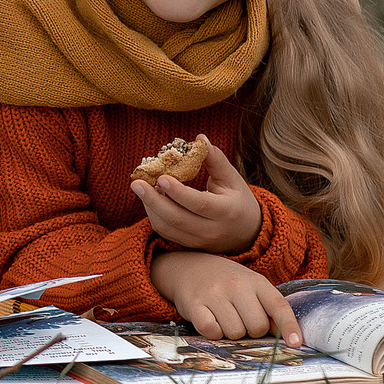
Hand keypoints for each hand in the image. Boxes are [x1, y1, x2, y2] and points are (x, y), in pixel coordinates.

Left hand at [130, 138, 262, 253]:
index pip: (199, 203)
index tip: (161, 178)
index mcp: (226, 211)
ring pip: (168, 227)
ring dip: (150, 207)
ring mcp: (199, 241)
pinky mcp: (188, 245)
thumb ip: (216, 160)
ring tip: (141, 188)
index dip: (179, 192)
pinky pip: (165, 233)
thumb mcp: (232, 179)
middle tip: (136, 183)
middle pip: (178, 219)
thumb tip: (199, 139)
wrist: (247, 234)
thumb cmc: (238, 201)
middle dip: (153, 200)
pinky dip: (154, 216)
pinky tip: (149, 199)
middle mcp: (212, 230)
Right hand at [152, 251, 301, 345]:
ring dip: (231, 333)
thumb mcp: (251, 287)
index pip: (278, 306)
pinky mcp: (194, 305)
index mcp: (256, 282)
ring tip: (224, 318)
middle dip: (252, 331)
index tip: (296, 344)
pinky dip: (214, 333)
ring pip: (235, 332)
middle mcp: (237, 285)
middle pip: (257, 326)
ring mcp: (214, 294)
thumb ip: (268, 309)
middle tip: (242, 320)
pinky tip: (211, 321)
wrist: (188, 267)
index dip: (289, 326)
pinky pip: (212, 331)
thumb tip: (287, 337)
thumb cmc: (227, 283)